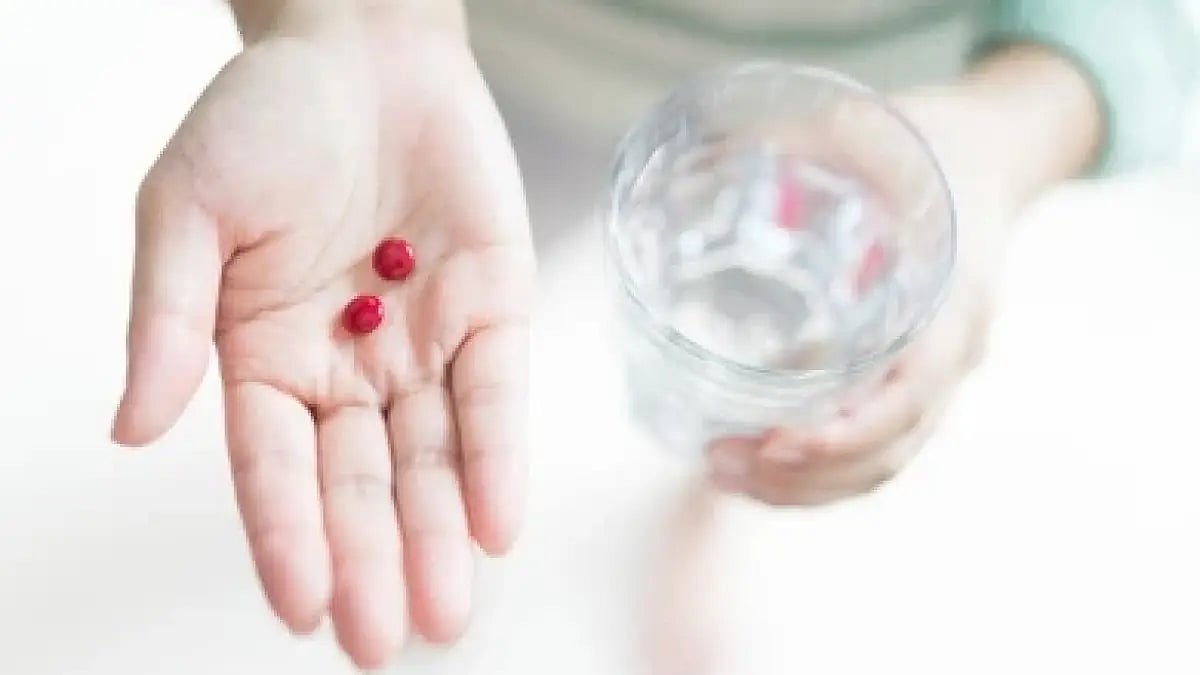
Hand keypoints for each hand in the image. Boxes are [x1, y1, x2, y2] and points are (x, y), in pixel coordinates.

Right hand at [111, 6, 532, 667]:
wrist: (363, 49)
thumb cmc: (264, 121)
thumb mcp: (187, 210)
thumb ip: (167, 319)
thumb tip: (129, 426)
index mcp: (263, 357)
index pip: (273, 468)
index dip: (285, 536)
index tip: (298, 609)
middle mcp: (345, 368)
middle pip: (359, 480)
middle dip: (370, 560)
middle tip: (382, 641)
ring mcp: (421, 344)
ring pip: (432, 456)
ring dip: (437, 532)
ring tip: (445, 611)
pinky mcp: (491, 310)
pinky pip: (496, 393)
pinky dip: (498, 454)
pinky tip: (497, 522)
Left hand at [705, 91, 1012, 506]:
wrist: (990, 154)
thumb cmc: (928, 140)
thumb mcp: (868, 125)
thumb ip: (797, 143)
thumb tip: (706, 159)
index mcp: (952, 295)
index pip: (912, 391)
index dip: (850, 431)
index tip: (779, 443)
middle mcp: (954, 348)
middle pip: (890, 447)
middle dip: (806, 474)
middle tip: (722, 463)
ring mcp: (938, 371)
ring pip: (883, 462)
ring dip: (806, 488)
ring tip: (724, 476)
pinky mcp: (913, 379)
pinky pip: (878, 448)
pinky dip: (823, 476)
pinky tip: (760, 472)